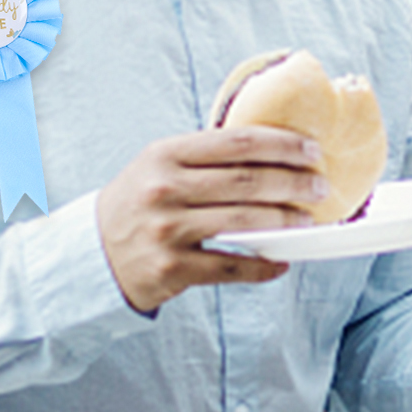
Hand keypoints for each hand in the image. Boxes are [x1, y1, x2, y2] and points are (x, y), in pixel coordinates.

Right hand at [97, 127, 327, 311]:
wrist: (91, 254)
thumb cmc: (137, 204)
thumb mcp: (159, 166)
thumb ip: (206, 157)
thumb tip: (273, 150)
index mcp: (165, 154)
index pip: (237, 142)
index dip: (282, 145)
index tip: (312, 150)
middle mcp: (164, 189)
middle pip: (246, 181)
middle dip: (293, 183)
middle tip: (320, 186)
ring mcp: (166, 230)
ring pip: (244, 222)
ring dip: (284, 221)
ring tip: (307, 220)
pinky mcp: (171, 268)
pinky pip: (229, 267)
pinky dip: (261, 265)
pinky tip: (281, 261)